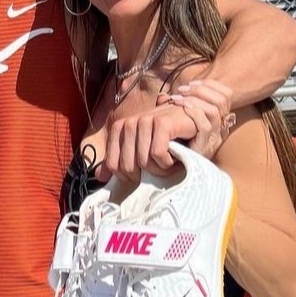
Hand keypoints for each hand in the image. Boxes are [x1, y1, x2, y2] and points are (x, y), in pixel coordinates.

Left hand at [103, 79, 234, 178]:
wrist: (196, 126)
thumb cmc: (170, 142)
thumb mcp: (142, 152)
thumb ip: (121, 161)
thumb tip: (99, 176)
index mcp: (121, 128)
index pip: (112, 163)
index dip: (126, 177)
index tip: (142, 177)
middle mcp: (130, 122)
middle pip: (127, 165)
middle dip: (146, 175)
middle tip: (160, 171)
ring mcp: (146, 120)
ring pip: (143, 161)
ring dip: (160, 170)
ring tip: (170, 164)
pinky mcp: (162, 123)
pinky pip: (157, 153)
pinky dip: (168, 162)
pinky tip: (175, 159)